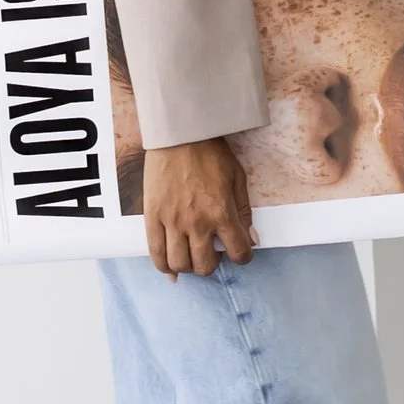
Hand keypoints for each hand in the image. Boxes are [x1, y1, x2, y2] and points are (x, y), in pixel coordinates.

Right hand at [143, 136, 257, 279]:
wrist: (178, 134)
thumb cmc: (210, 153)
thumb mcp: (237, 178)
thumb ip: (244, 211)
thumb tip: (252, 239)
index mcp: (222, 213)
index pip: (239, 253)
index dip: (243, 257)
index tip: (239, 252)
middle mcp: (198, 222)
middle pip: (206, 266)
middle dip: (213, 264)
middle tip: (212, 251)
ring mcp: (172, 221)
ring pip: (179, 264)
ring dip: (189, 267)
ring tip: (191, 255)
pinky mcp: (152, 216)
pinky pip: (155, 253)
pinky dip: (163, 266)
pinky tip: (170, 268)